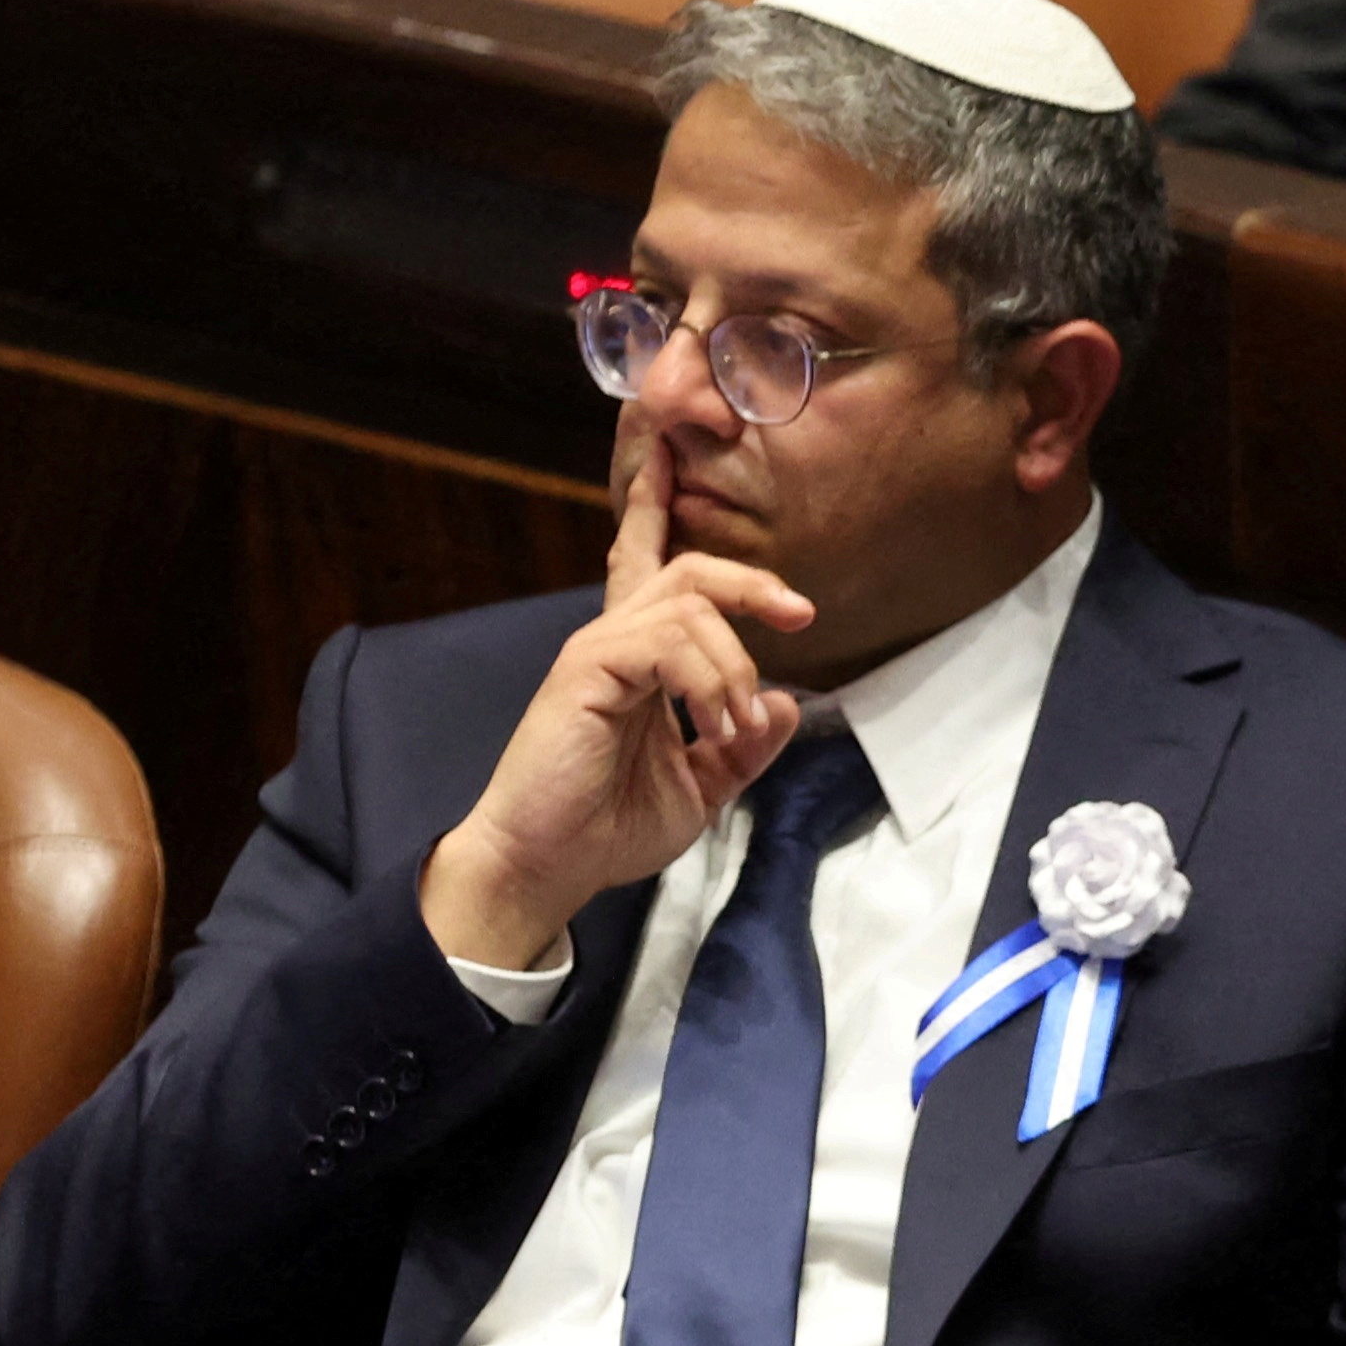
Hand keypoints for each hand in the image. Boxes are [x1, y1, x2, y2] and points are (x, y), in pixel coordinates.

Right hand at [421, 440, 818, 968]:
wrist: (547, 866)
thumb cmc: (606, 828)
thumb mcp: (699, 788)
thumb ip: (741, 746)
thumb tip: (786, 705)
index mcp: (635, 661)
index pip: (649, 571)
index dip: (661, 516)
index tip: (685, 479)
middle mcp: (614, 642)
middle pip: (686, 571)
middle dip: (749, 580)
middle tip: (799, 612)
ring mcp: (598, 651)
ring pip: (688, 604)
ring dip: (735, 664)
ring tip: (737, 725)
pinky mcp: (589, 669)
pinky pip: (667, 641)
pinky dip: (709, 679)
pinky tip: (714, 725)